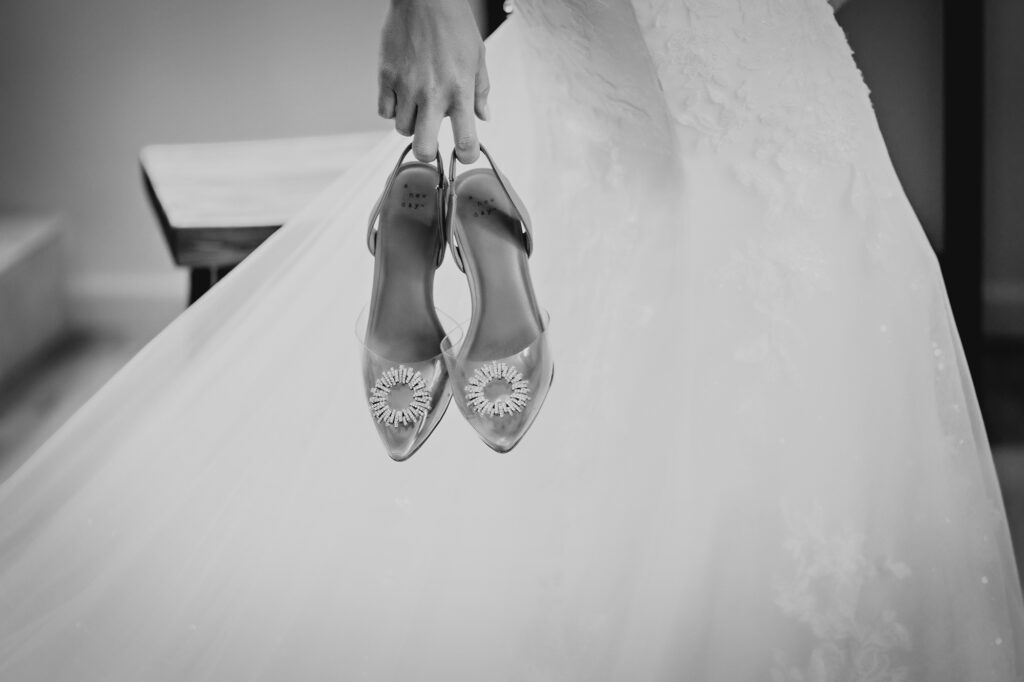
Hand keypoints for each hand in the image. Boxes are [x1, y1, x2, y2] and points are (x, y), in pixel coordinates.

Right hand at [378, 0, 489, 162]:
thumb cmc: (454, 25)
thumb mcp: (478, 57)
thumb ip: (481, 91)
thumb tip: (483, 117)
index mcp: (460, 91)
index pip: (465, 141)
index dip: (466, 155)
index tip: (464, 153)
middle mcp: (432, 94)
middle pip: (424, 148)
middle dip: (428, 152)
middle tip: (430, 140)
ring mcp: (406, 87)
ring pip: (402, 129)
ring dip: (411, 122)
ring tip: (417, 103)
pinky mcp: (386, 77)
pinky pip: (385, 111)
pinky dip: (392, 108)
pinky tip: (402, 93)